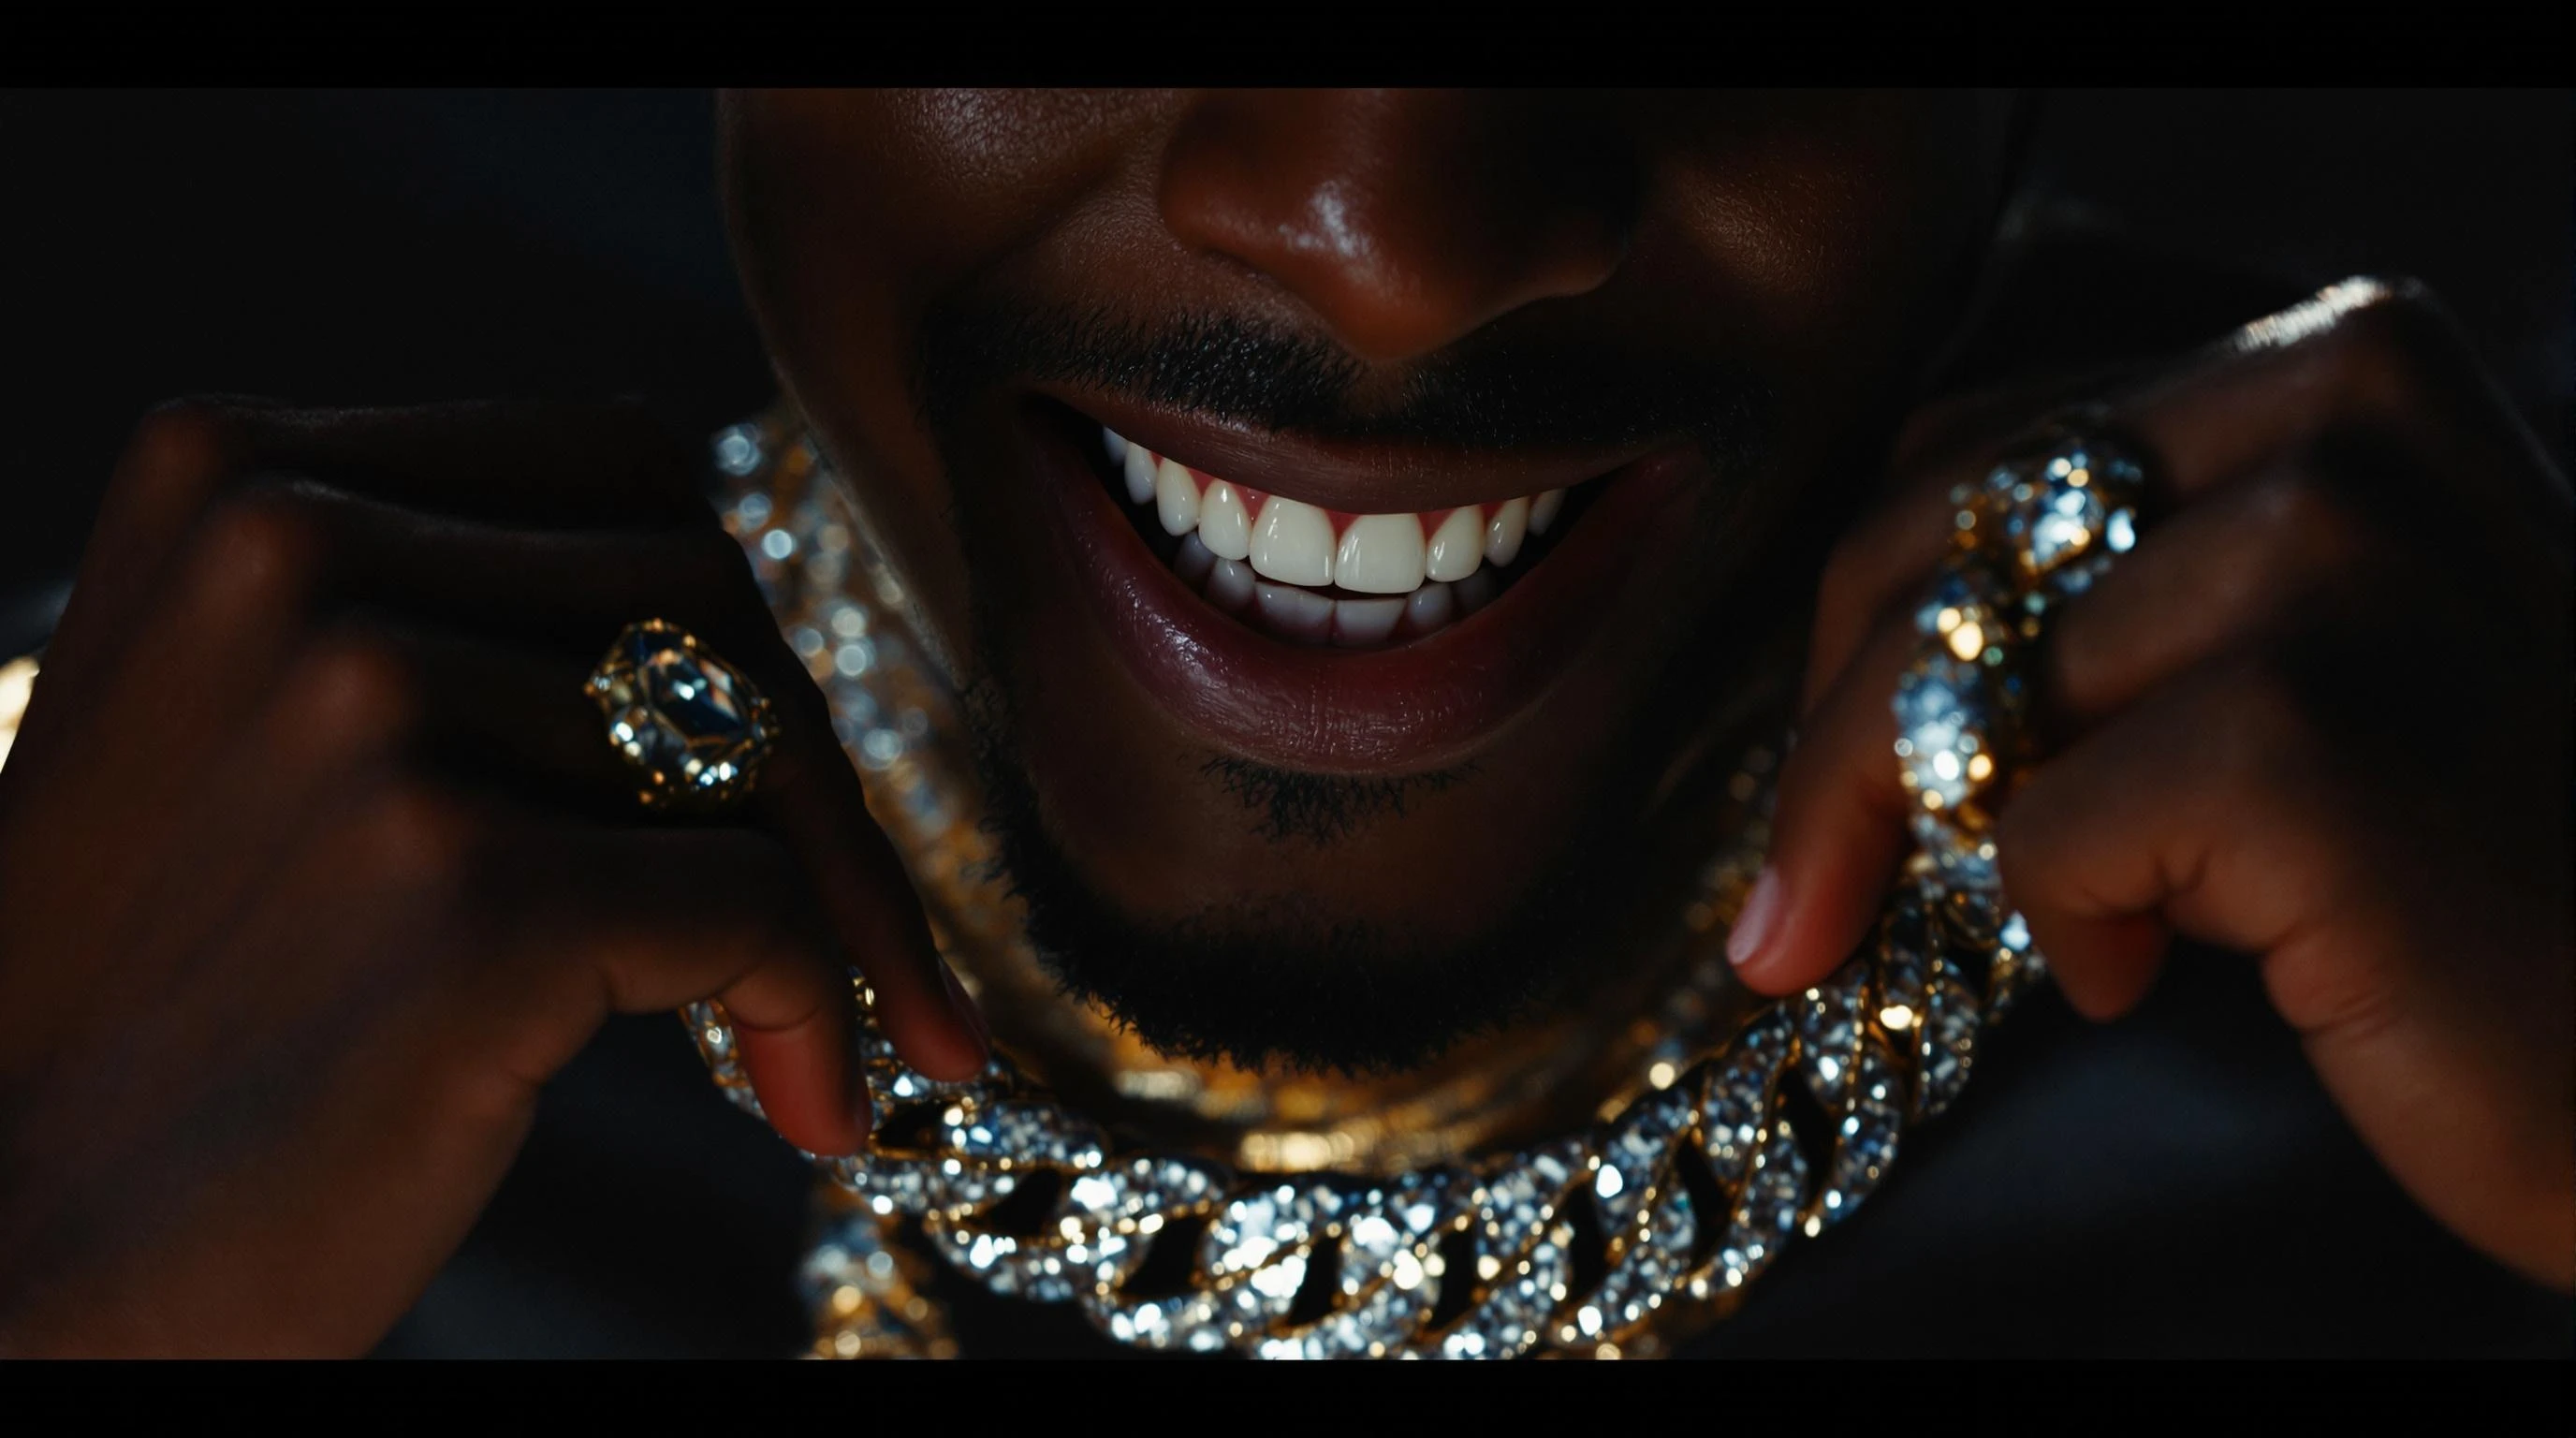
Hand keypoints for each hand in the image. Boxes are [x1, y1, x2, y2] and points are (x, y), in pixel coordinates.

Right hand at [0, 400, 987, 1354]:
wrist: (9, 1258)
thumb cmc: (165, 1007)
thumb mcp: (253, 720)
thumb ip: (455, 611)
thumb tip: (754, 641)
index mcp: (236, 468)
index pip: (623, 477)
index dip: (740, 633)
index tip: (791, 773)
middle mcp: (291, 549)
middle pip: (703, 598)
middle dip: (810, 773)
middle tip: (880, 939)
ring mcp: (374, 710)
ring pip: (749, 747)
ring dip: (820, 905)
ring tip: (803, 1042)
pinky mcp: (465, 888)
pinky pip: (757, 903)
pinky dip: (820, 1004)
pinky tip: (810, 1100)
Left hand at [1729, 279, 2574, 1289]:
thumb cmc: (2453, 857)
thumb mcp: (2285, 643)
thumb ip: (2101, 587)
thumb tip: (1828, 665)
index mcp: (2331, 355)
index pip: (1965, 455)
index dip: (1860, 629)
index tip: (1826, 776)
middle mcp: (2343, 406)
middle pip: (1930, 554)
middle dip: (1830, 752)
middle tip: (1793, 915)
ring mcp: (2336, 556)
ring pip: (1965, 696)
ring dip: (1959, 852)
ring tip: (2094, 928)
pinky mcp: (2304, 733)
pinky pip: (2037, 825)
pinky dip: (2059, 925)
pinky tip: (2141, 974)